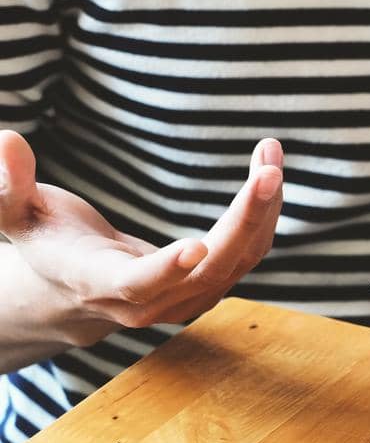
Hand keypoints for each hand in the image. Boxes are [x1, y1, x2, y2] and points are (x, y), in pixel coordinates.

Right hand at [0, 129, 283, 345]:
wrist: (72, 290)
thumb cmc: (43, 240)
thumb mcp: (13, 213)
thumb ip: (6, 183)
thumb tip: (6, 141)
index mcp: (100, 284)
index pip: (138, 284)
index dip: (166, 269)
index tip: (197, 247)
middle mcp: (151, 301)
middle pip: (210, 269)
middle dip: (244, 219)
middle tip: (268, 170)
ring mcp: (186, 299)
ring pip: (240, 259)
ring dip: (263, 208)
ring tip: (271, 153)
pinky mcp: (211, 285)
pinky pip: (249, 252)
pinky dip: (263, 213)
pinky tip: (267, 171)